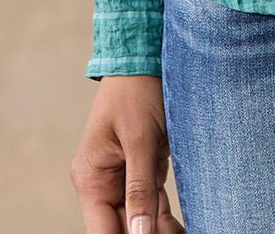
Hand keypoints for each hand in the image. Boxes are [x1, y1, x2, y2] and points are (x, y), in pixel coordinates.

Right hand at [71, 75, 185, 233]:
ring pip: (139, 218)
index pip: (103, 231)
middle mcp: (102, 183)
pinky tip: (179, 226)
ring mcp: (122, 177)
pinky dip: (164, 215)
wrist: (147, 57)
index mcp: (91, 179)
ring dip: (159, 228)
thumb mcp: (140, 140)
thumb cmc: (137, 92)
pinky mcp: (141, 169)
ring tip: (182, 231)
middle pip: (123, 226)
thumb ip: (139, 189)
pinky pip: (151, 201)